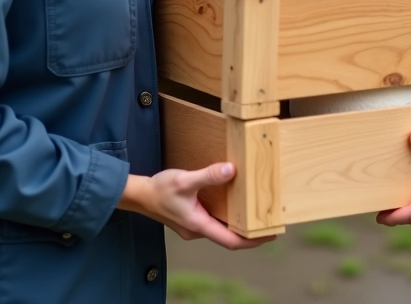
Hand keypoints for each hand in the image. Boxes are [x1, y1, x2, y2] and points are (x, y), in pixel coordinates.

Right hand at [119, 162, 275, 249]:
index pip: (231, 241)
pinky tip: (234, 206)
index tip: (271, 234)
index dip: (253, 240)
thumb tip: (231, 170)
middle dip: (250, 233)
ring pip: (222, 230)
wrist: (139, 195)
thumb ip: (208, 175)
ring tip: (257, 214)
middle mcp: (198, 230)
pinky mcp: (191, 219)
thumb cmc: (159, 190)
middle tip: (269, 222)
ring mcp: (194, 226)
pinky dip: (227, 218)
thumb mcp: (185, 180)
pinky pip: (214, 222)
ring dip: (238, 225)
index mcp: (199, 225)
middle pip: (229, 238)